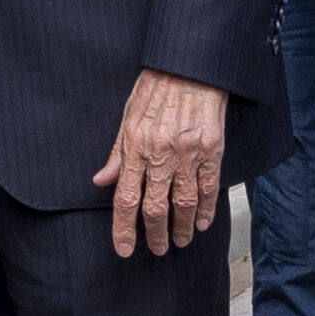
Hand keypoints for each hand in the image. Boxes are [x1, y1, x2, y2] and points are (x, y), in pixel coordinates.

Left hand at [92, 71, 230, 258]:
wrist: (190, 66)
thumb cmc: (156, 88)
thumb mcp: (127, 117)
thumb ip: (117, 153)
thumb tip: (102, 181)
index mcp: (136, 146)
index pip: (126, 198)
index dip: (124, 229)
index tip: (125, 249)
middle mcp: (161, 154)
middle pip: (155, 207)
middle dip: (155, 234)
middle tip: (158, 248)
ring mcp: (189, 154)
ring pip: (184, 204)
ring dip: (181, 228)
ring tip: (179, 240)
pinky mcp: (212, 150)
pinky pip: (209, 188)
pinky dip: (205, 210)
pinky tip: (200, 223)